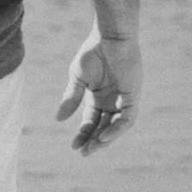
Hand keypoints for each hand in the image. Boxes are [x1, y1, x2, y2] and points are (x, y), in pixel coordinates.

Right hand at [56, 31, 140, 155]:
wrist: (109, 38)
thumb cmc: (92, 53)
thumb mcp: (77, 79)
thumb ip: (71, 98)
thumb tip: (58, 119)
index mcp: (98, 96)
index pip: (91, 121)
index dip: (83, 134)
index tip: (73, 146)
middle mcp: (112, 100)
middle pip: (104, 126)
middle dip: (93, 141)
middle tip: (83, 153)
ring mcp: (123, 99)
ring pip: (116, 126)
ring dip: (106, 139)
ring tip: (93, 148)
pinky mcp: (133, 96)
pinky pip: (128, 118)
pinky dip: (117, 129)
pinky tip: (105, 136)